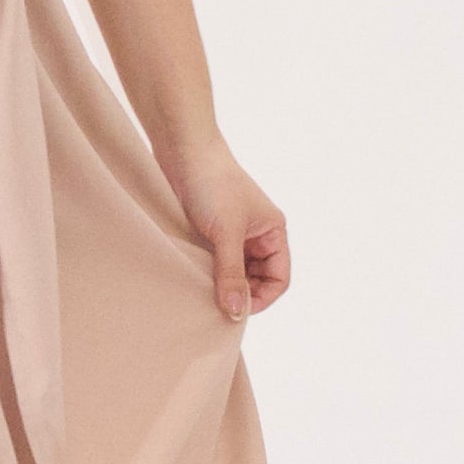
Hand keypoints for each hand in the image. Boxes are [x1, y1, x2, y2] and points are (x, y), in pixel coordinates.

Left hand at [155, 138, 289, 323]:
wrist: (183, 151)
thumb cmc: (213, 184)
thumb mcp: (226, 233)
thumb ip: (231, 274)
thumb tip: (236, 313)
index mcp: (273, 231)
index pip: (280, 278)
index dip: (263, 297)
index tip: (237, 309)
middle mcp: (257, 235)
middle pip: (258, 279)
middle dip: (243, 294)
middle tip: (218, 305)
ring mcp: (234, 234)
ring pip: (236, 272)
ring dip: (224, 285)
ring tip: (204, 293)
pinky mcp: (210, 231)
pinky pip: (216, 262)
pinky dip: (209, 274)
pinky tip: (194, 280)